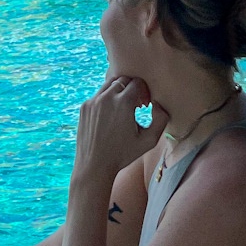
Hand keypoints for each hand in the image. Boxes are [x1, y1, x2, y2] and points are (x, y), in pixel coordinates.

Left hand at [71, 74, 167, 188]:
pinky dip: (107, 99)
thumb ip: (161, 119)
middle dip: (132, 88)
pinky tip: (111, 116)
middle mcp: (106, 97)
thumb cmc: (123, 155)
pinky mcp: (84, 107)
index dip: (144, 92)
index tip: (145, 104)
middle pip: (124, 79)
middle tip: (136, 105)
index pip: (137, 82)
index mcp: (123, 102)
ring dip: (119, 91)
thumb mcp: (149, 141)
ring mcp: (93, 101)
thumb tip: (158, 104)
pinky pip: (99, 95)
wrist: (94, 165)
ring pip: (110, 84)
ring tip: (124, 108)